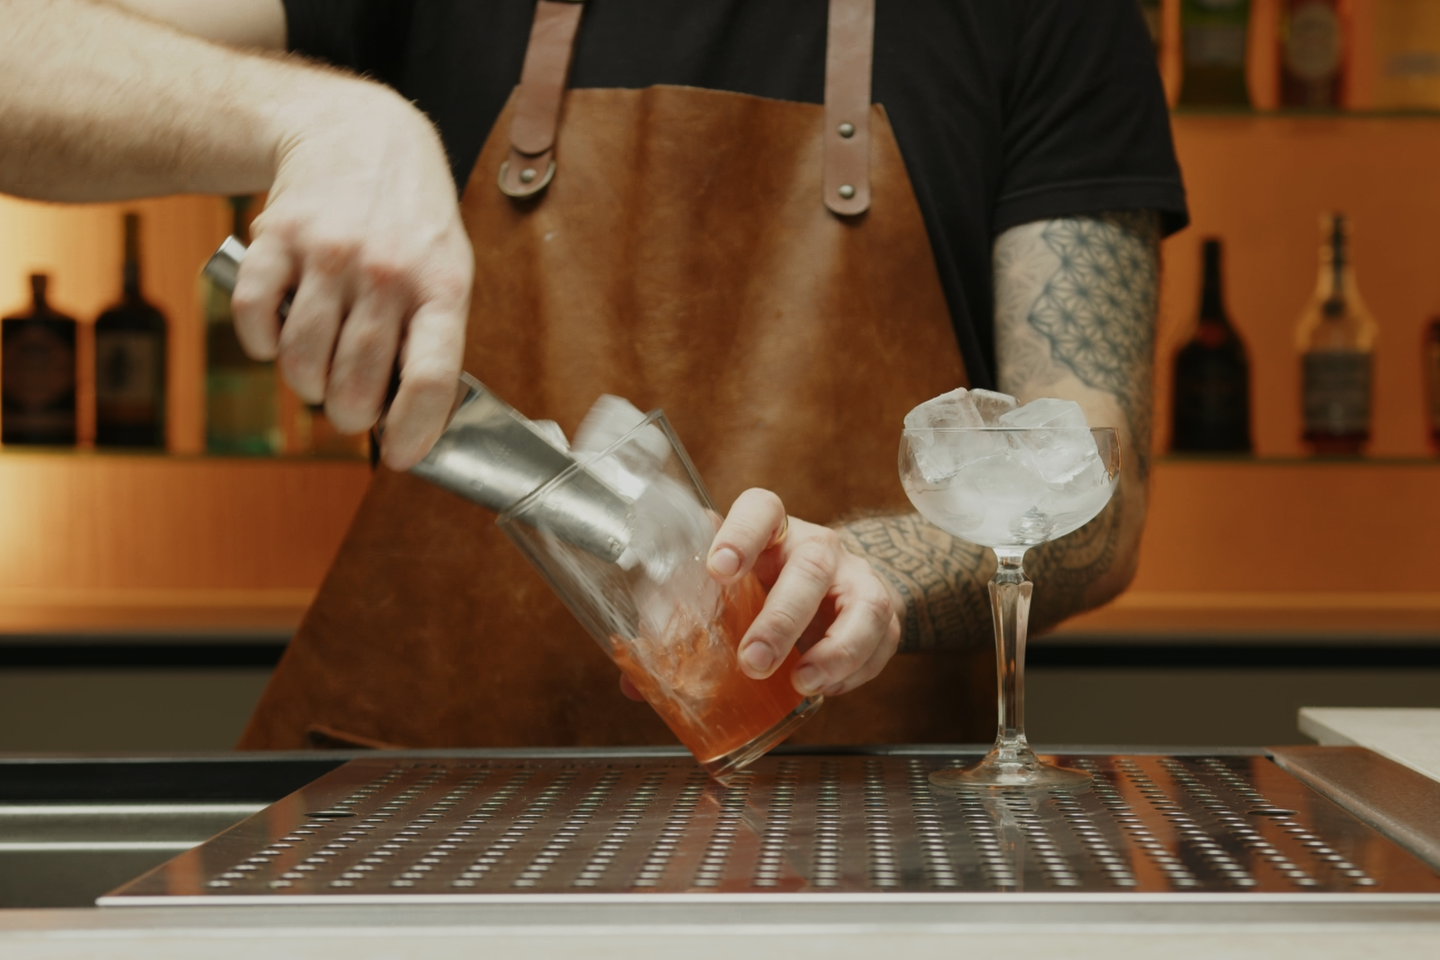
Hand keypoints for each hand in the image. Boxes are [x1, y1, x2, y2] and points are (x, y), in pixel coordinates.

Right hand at [230, 77, 472, 470]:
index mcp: (441, 287)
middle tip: (349, 413)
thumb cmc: (411, 219)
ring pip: (303, 360)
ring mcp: (330, 255)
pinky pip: (255, 317)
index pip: (430, 378)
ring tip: (317, 377)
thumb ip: (432, 337)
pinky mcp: (277, 238)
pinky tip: (278, 338)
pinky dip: (260, 343)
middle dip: (349, 416)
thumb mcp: (447, 270)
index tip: (398, 456)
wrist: (360, 134)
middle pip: (358, 382)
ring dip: (305, 385)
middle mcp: (387, 272)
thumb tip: (413, 417)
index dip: (412, 431)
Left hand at [621, 488, 902, 701]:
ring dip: (832, 650)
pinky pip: (878, 640)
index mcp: (771, 531)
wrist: (836, 589)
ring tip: (801, 683)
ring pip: (859, 603)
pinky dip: (853, 670)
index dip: (741, 534)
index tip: (718, 569)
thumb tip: (633, 681)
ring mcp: (854, 578)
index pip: (761, 508)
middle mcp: (816, 547)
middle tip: (753, 661)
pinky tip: (826, 688)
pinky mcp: (881, 614)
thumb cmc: (768, 589)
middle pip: (809, 566)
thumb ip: (685, 628)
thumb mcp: (730, 595)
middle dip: (781, 618)